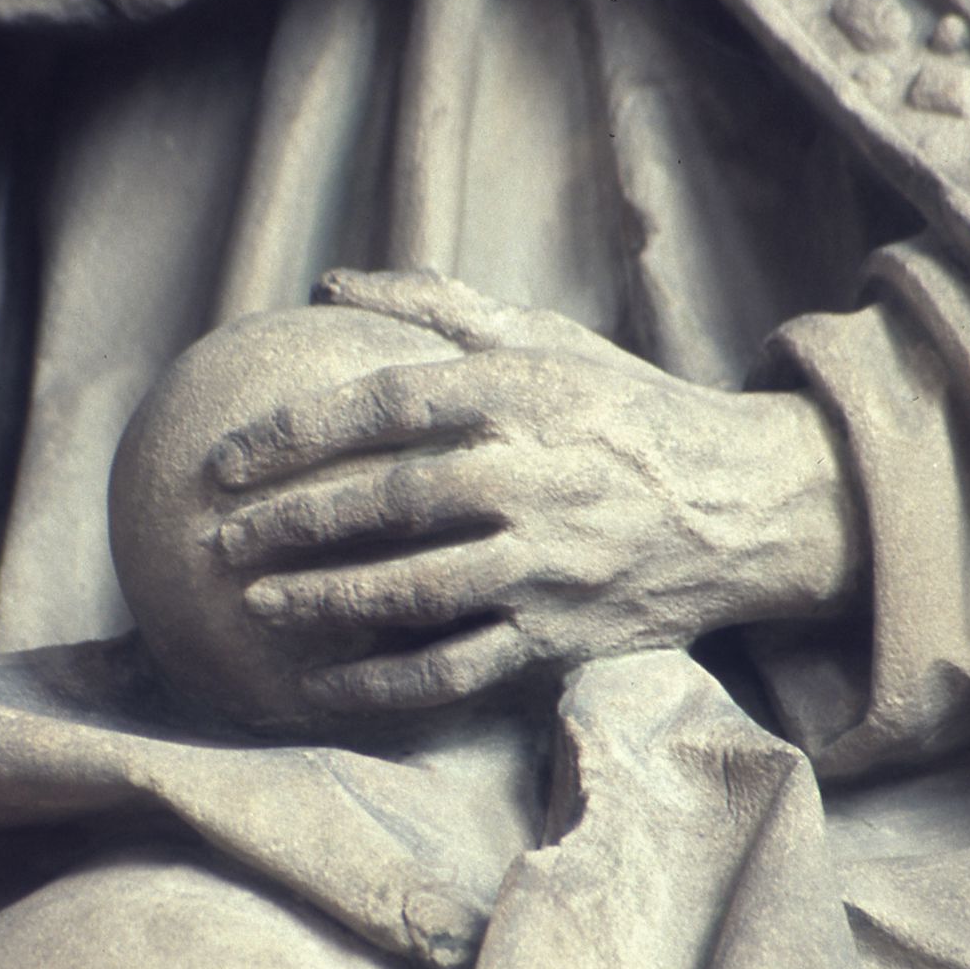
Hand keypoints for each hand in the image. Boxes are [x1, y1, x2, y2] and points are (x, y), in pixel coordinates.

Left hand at [206, 273, 862, 713]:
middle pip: (389, 501)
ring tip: (258, 606)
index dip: (292, 434)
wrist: (750, 507)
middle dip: (290, 524)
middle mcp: (535, 477)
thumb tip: (331, 283)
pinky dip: (386, 684)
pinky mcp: (561, 635)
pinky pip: (459, 667)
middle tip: (219, 542)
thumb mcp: (551, 344)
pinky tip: (323, 685)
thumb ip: (441, 307)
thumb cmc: (632, 415)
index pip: (385, 406)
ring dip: (325, 602)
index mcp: (525, 395)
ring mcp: (549, 564)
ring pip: (417, 590)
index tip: (222, 461)